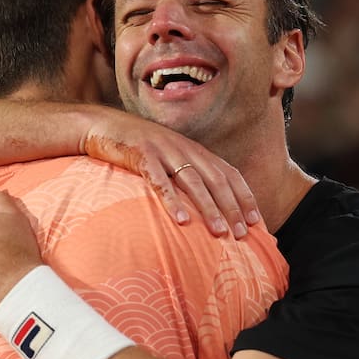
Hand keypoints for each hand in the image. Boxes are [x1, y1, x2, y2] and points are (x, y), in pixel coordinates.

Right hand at [81, 110, 259, 237]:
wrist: (101, 124)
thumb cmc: (135, 147)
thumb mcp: (167, 156)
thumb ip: (185, 173)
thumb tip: (202, 204)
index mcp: (193, 149)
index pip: (228, 172)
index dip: (244, 195)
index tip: (257, 220)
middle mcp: (184, 148)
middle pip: (216, 180)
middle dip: (233, 207)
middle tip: (244, 234)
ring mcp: (163, 151)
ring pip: (193, 182)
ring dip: (209, 208)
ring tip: (220, 232)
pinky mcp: (141, 156)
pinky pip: (159, 181)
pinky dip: (172, 201)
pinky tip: (181, 220)